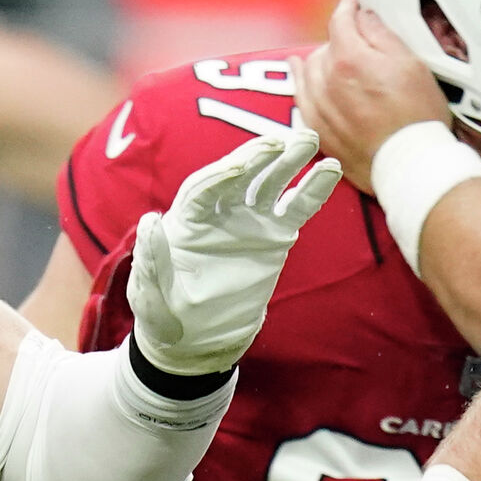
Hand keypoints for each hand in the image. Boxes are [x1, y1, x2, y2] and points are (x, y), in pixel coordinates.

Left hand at [128, 130, 339, 375]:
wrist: (199, 340)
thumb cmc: (166, 317)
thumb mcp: (150, 296)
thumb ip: (152, 261)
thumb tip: (150, 220)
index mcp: (184, 222)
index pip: (202, 189)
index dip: (219, 176)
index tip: (239, 168)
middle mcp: (217, 214)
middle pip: (238, 176)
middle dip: (257, 157)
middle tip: (280, 141)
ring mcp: (248, 221)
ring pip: (269, 183)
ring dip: (288, 160)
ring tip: (309, 140)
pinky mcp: (275, 235)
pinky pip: (297, 207)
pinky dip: (312, 189)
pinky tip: (330, 170)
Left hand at [291, 0, 449, 190]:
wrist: (408, 164)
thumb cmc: (417, 118)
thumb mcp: (412, 65)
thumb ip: (383, 36)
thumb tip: (365, 16)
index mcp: (350, 61)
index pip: (340, 22)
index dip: (346, 7)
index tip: (350, 1)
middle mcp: (326, 83)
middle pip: (324, 47)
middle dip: (338, 37)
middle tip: (354, 36)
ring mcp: (317, 108)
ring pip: (308, 71)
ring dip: (319, 58)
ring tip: (327, 52)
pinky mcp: (316, 130)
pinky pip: (300, 98)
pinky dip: (300, 82)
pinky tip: (299, 74)